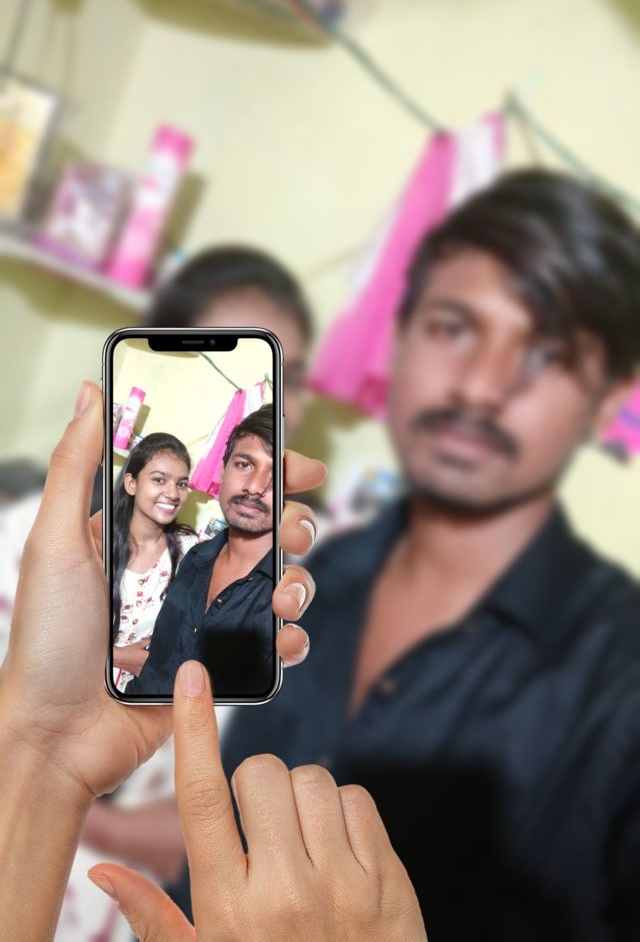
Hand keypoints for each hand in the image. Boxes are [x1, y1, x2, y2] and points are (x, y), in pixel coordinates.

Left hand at [0, 380, 324, 800]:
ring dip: (299, 578)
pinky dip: (293, 635)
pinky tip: (284, 636)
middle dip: (293, 521)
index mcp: (157, 530)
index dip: (263, 468)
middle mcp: (189, 565)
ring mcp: (209, 612)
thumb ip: (76, 464)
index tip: (294, 462)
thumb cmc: (48, 636)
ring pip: (280, 579)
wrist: (56, 733)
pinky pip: (275, 640)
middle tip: (292, 529)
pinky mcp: (222, 658)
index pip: (220, 485)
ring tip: (283, 593)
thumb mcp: (56, 540)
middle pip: (263, 529)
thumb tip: (92, 391)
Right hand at [89, 661, 427, 941]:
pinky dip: (342, 811)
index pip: (201, 799)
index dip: (193, 730)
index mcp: (229, 909)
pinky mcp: (387, 877)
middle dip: (255, 783)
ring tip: (299, 841)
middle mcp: (286, 890)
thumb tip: (101, 872)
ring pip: (312, 778)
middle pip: (261, 773)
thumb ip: (154, 918)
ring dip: (299, 796)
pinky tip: (334, 849)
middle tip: (260, 827)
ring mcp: (343, 882)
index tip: (192, 679)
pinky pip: (356, 798)